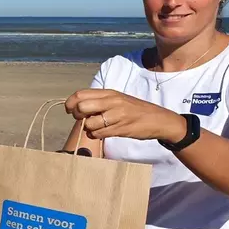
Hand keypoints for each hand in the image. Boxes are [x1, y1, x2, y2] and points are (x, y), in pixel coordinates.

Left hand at [64, 89, 186, 141]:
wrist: (159, 120)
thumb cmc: (134, 110)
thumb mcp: (117, 99)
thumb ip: (98, 101)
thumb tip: (76, 107)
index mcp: (109, 93)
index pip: (80, 94)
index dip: (70, 103)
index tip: (70, 110)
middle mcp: (112, 102)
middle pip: (81, 108)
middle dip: (77, 116)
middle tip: (83, 119)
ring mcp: (116, 115)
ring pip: (89, 123)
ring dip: (88, 128)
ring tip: (96, 127)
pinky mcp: (120, 129)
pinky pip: (98, 134)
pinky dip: (96, 135)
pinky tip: (103, 132)